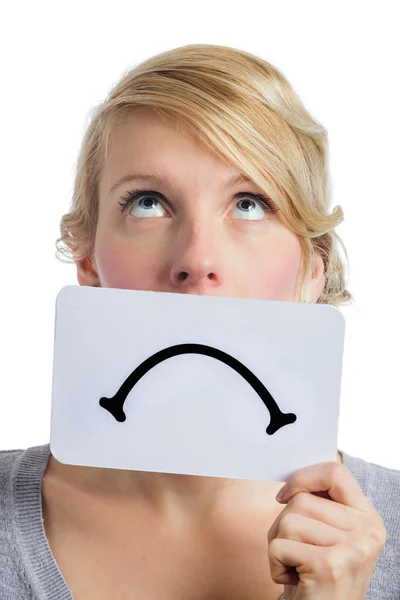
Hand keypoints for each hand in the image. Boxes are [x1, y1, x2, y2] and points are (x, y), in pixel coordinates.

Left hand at [267, 461, 386, 599]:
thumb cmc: (319, 578)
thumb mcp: (330, 537)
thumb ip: (321, 506)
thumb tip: (293, 481)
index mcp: (368, 518)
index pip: (335, 472)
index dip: (303, 477)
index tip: (284, 494)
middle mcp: (367, 531)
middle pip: (302, 499)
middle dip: (283, 525)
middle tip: (295, 553)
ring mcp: (353, 548)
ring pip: (288, 521)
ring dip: (279, 545)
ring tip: (297, 566)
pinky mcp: (330, 565)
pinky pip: (279, 546)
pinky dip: (275, 564)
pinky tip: (294, 580)